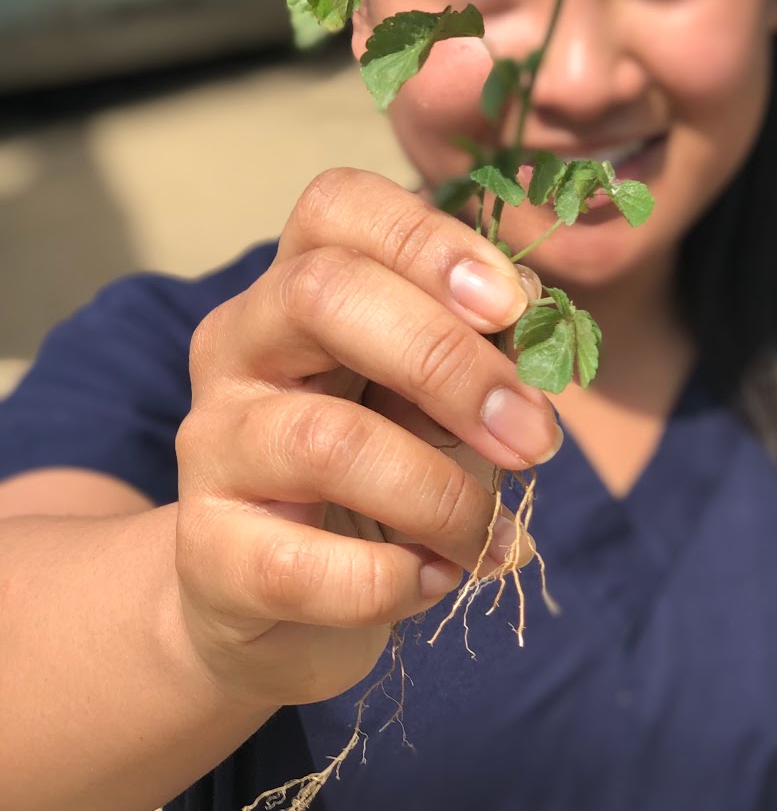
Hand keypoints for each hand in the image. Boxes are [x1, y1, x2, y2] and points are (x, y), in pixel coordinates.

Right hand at [173, 168, 558, 708]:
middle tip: (534, 436)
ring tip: (494, 535)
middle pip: (322, 294)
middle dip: (450, 363)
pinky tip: (438, 580)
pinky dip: (393, 579)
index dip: (428, 241)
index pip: (335, 207)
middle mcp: (238, 346)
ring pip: (324, 438)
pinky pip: (298, 563)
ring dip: (442, 495)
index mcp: (298, 285)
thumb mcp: (440, 397)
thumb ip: (482, 347)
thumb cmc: (384, 472)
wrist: (282, 604)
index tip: (513, 306)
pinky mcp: (207, 553)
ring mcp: (212, 445)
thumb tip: (536, 315)